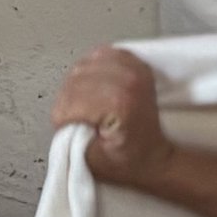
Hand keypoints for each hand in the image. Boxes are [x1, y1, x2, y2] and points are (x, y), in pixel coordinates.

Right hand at [54, 46, 172, 190]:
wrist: (155, 155)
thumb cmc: (127, 161)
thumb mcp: (91, 160)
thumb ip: (70, 139)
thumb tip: (61, 118)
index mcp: (119, 103)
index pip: (70, 101)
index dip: (62, 118)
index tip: (67, 130)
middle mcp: (128, 80)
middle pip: (74, 81)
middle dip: (67, 101)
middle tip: (72, 118)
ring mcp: (133, 68)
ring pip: (83, 65)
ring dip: (76, 84)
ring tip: (82, 103)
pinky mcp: (134, 61)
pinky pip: (99, 54)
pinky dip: (90, 68)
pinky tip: (93, 85)